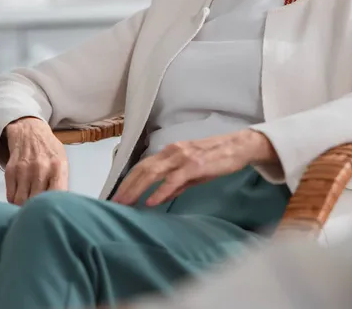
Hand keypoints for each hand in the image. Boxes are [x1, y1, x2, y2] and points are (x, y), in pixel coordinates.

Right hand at [4, 117, 68, 205]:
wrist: (30, 133)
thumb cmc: (49, 150)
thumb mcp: (62, 161)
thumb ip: (62, 182)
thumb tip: (62, 204)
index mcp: (58, 167)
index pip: (56, 195)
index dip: (53, 207)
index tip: (53, 211)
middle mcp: (40, 168)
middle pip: (37, 201)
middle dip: (38, 208)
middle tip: (40, 210)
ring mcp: (24, 170)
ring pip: (22, 201)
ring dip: (25, 206)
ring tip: (30, 203)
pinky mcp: (11, 171)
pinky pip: (11, 196)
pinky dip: (15, 201)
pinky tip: (22, 196)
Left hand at [112, 129, 277, 206]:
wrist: (237, 147)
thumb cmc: (215, 160)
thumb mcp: (192, 173)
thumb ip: (175, 184)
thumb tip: (157, 198)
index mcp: (170, 152)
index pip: (143, 165)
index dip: (128, 180)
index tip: (117, 196)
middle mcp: (172, 151)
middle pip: (143, 168)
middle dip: (126, 186)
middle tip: (113, 203)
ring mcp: (183, 156)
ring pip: (153, 172)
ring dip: (137, 189)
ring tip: (125, 203)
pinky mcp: (195, 164)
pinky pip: (173, 179)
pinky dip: (160, 190)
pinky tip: (151, 201)